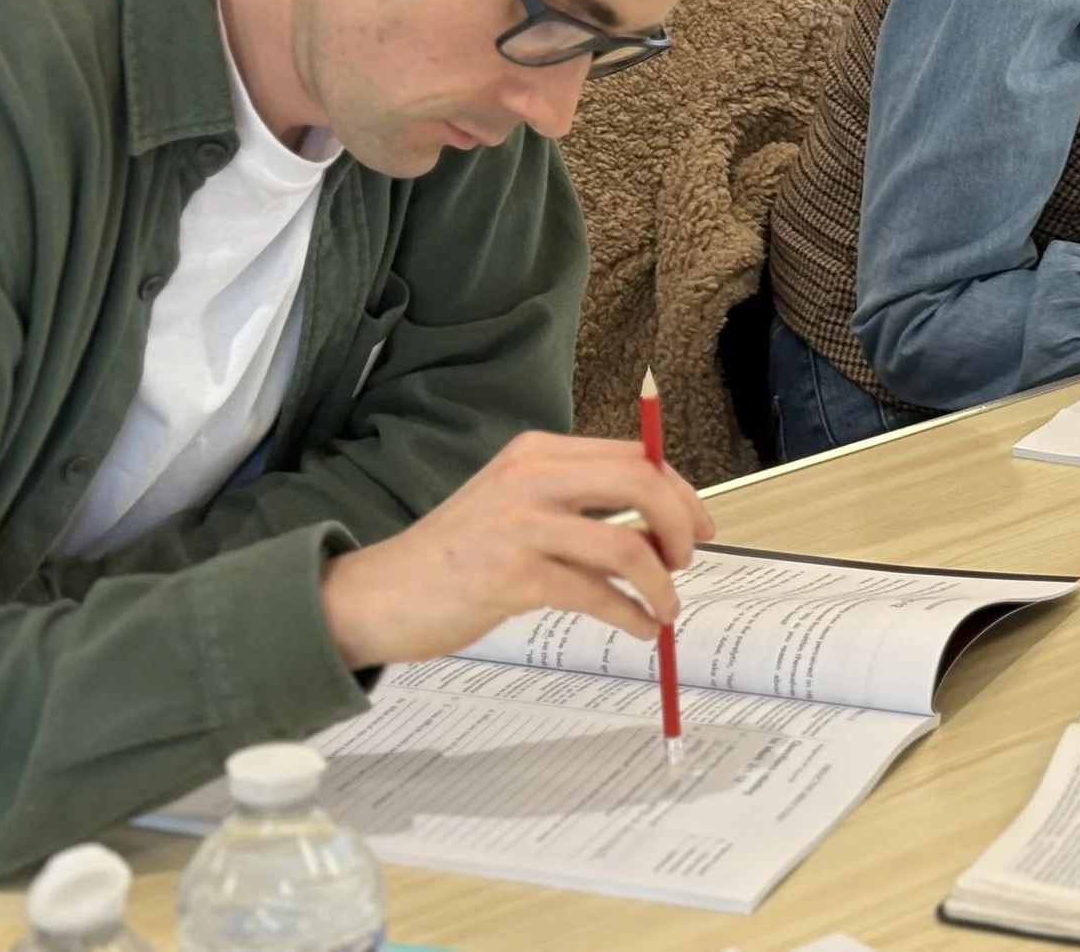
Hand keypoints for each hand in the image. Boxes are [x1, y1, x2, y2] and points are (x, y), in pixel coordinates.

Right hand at [319, 430, 714, 671]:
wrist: (378, 596)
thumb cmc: (455, 557)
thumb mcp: (516, 506)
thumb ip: (577, 504)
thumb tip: (661, 526)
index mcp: (537, 452)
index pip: (634, 456)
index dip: (679, 491)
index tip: (701, 526)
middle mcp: (531, 477)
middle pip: (641, 484)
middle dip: (681, 525)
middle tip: (686, 561)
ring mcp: (519, 525)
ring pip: (626, 545)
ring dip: (661, 583)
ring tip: (666, 608)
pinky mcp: (510, 576)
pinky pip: (596, 595)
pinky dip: (632, 614)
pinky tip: (640, 628)